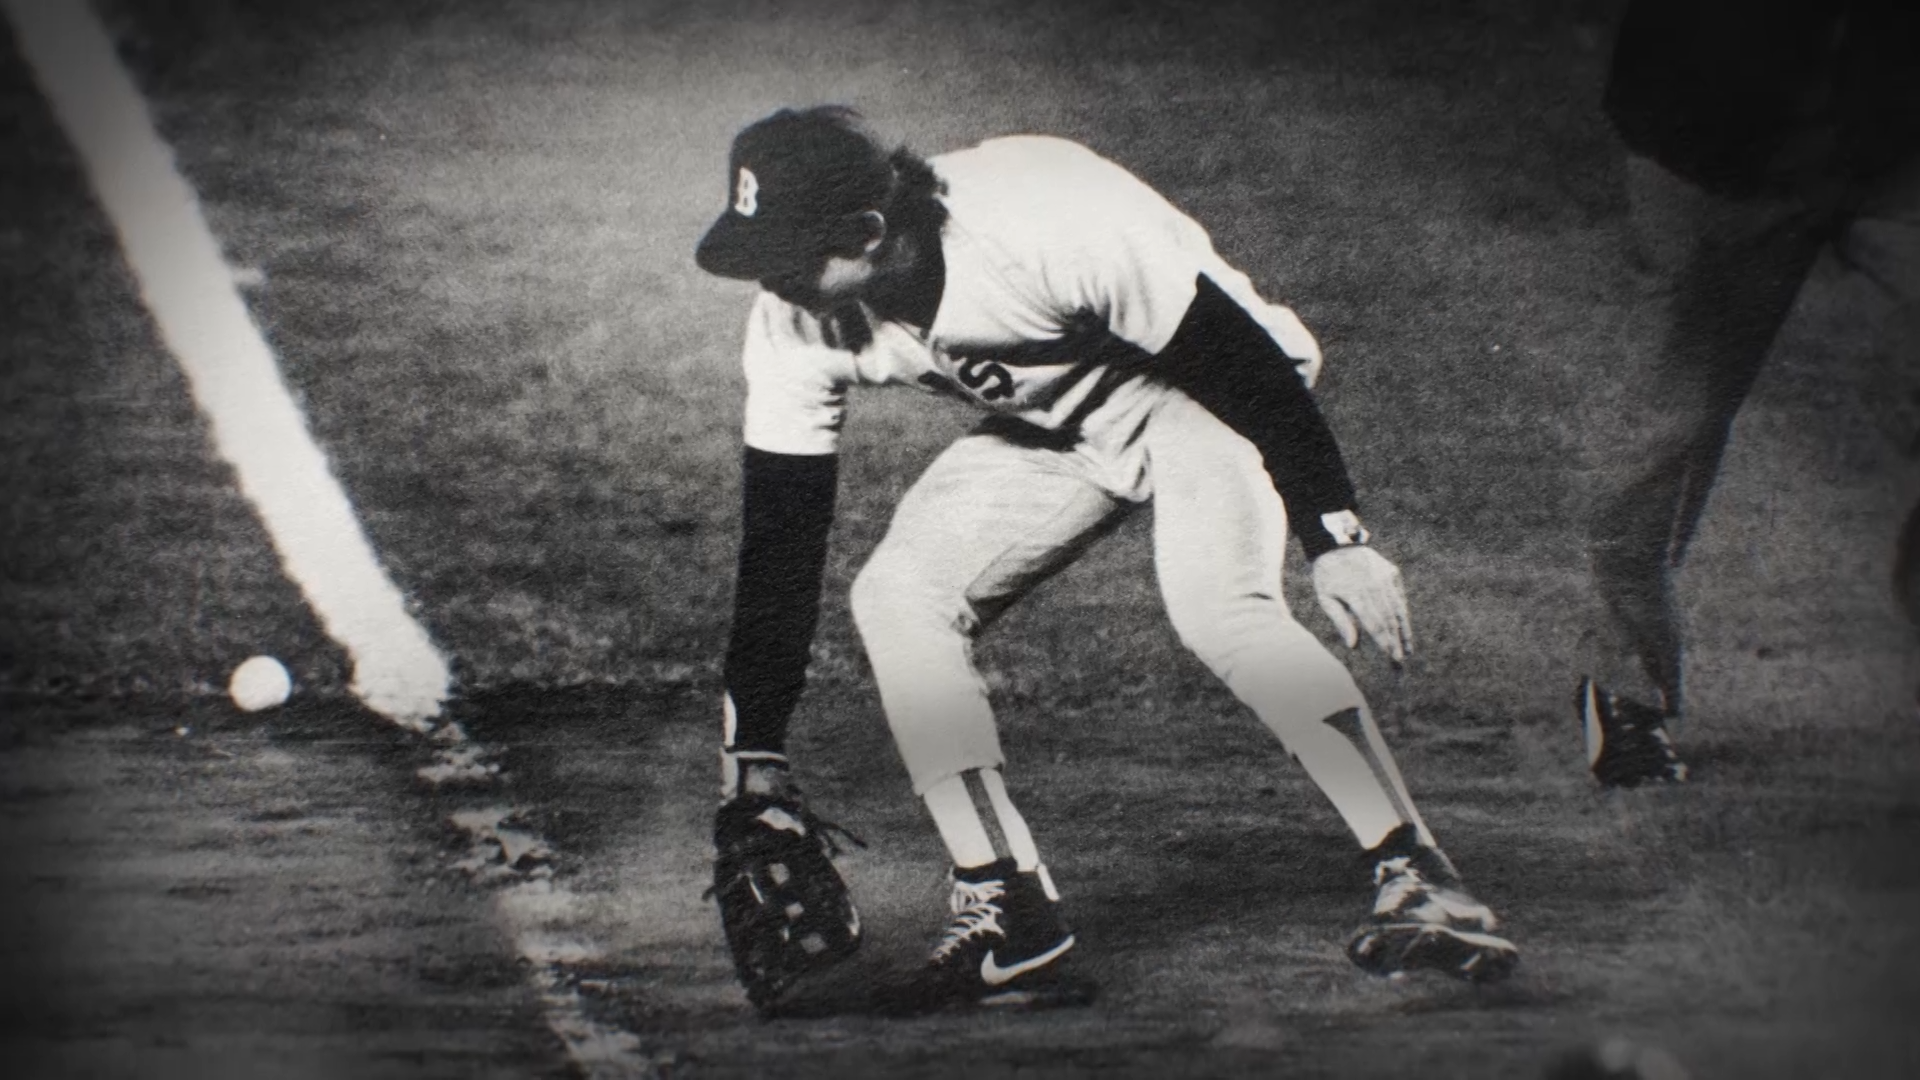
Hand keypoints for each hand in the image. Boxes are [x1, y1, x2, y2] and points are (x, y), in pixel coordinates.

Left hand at [1310, 546, 1411, 662]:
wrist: (1335, 543)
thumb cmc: (1327, 576)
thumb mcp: (1325, 598)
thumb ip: (1340, 621)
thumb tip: (1353, 645)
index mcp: (1356, 594)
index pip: (1374, 624)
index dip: (1384, 642)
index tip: (1391, 657)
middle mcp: (1374, 586)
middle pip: (1389, 619)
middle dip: (1396, 641)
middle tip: (1402, 659)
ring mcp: (1385, 577)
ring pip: (1398, 608)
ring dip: (1404, 630)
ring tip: (1408, 648)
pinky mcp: (1391, 572)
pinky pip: (1399, 595)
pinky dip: (1402, 612)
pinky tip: (1404, 626)